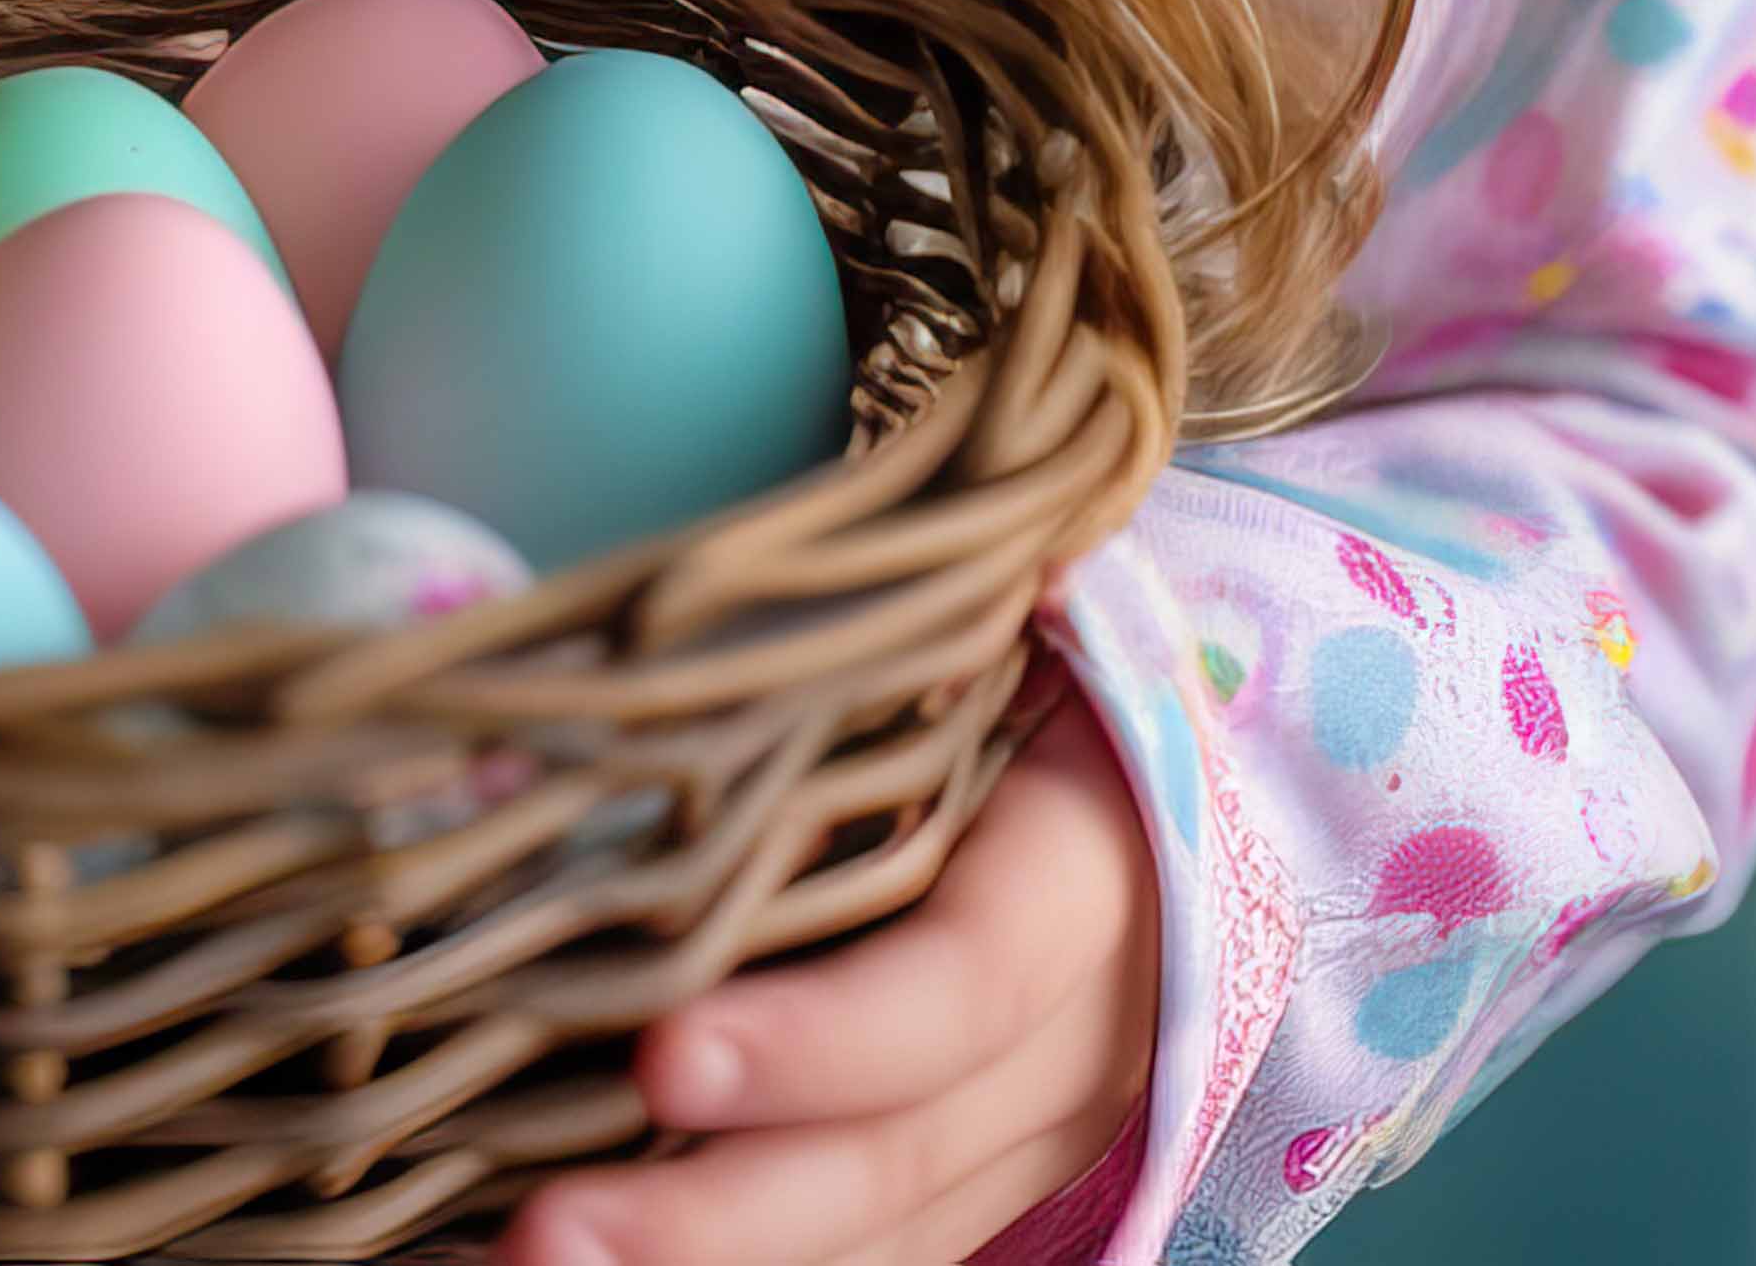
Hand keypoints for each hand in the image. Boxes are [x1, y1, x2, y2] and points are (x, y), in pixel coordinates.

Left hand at [498, 677, 1160, 1265]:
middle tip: (537, 1235)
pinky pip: (872, 1251)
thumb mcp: (1028, 621)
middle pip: (890, 1158)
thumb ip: (910, 619)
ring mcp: (1030, 1133)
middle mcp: (1073, 1043)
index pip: (956, 987)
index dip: (819, 1039)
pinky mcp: (983, 1178)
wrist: (1218, 776)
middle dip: (713, 1216)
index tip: (664, 1054)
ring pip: (873, 1236)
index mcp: (1088, 882)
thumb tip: (724, 558)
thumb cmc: (1062, 658)